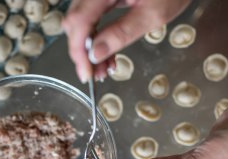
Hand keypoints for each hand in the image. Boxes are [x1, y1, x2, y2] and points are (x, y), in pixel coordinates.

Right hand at [62, 0, 190, 82]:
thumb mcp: (152, 15)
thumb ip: (122, 33)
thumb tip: (95, 54)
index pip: (79, 20)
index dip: (78, 50)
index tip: (86, 74)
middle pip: (75, 21)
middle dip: (83, 52)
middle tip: (95, 74)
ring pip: (81, 22)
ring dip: (88, 48)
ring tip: (103, 68)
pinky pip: (91, 18)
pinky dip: (96, 37)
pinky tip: (105, 54)